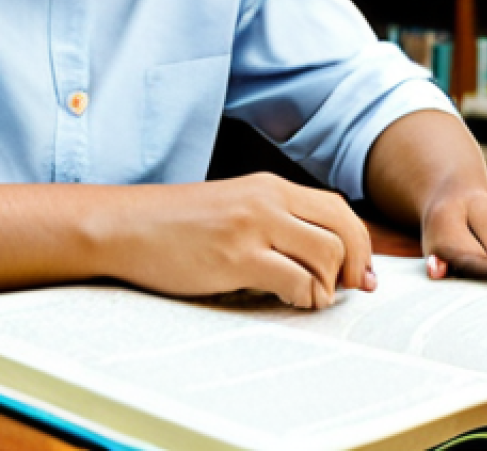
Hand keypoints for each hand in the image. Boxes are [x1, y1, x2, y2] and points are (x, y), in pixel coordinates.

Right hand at [100, 173, 375, 309]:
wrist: (126, 225)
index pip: (338, 209)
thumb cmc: (176, 224)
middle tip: (346, 290)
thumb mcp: (233, 208)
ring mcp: (252, 226)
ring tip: (307, 297)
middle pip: (343, 229)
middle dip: (355, 265)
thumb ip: (273, 221)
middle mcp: (267, 199)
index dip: (360, 244)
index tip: (360, 274)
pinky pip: (296, 280)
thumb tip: (320, 254)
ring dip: (327, 285)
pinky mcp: (236, 257)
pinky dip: (303, 297)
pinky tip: (287, 300)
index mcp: (269, 186)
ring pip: (326, 254)